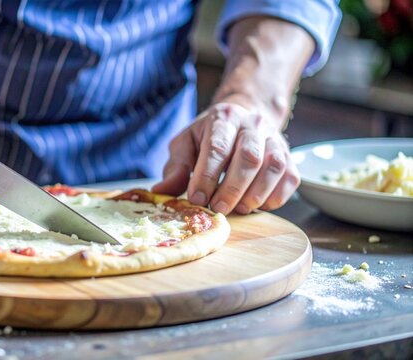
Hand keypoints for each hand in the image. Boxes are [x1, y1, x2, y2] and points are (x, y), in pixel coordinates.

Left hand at [152, 103, 299, 214]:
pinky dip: (276, 197)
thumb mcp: (186, 144)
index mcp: (223, 119)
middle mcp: (253, 125)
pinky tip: (258, 206)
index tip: (196, 198)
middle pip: (249, 157)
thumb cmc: (209, 136)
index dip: (207, 176)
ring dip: (256, 194)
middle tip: (218, 209)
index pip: (217, 147)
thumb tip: (162, 191)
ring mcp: (275, 140)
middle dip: (232, 188)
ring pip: (274, 167)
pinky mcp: (290, 157)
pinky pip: (290, 178)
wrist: (244, 117)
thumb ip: (176, 167)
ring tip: (239, 209)